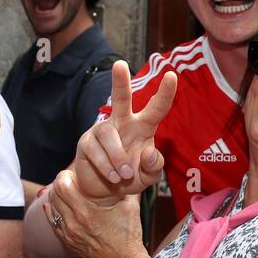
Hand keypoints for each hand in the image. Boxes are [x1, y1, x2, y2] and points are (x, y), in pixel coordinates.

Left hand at [47, 168, 146, 257]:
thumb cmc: (129, 237)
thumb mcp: (130, 208)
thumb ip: (126, 188)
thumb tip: (126, 173)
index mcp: (86, 212)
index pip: (62, 186)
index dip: (64, 175)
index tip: (71, 173)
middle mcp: (73, 223)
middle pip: (54, 195)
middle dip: (59, 184)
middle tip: (69, 180)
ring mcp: (69, 234)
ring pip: (52, 209)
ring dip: (56, 197)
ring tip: (66, 192)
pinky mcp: (69, 243)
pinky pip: (54, 223)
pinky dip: (53, 212)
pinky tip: (54, 207)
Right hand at [71, 60, 175, 199]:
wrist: (104, 192)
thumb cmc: (130, 178)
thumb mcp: (149, 177)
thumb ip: (154, 166)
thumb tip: (149, 151)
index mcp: (143, 127)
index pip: (156, 108)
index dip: (164, 93)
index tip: (171, 75)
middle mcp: (122, 123)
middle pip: (122, 99)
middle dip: (120, 81)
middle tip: (119, 64)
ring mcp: (102, 131)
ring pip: (108, 134)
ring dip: (118, 157)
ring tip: (123, 176)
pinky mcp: (86, 143)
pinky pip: (96, 150)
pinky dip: (106, 166)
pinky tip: (112, 177)